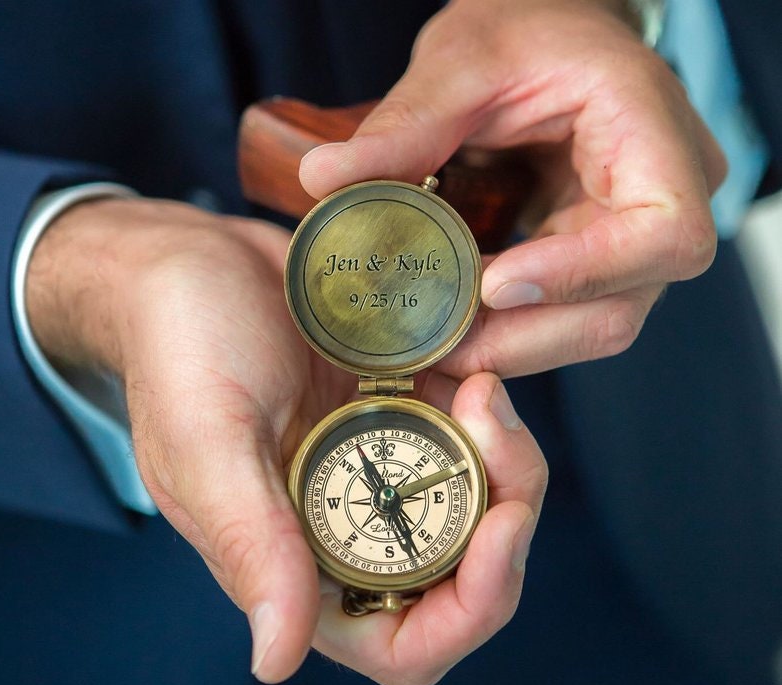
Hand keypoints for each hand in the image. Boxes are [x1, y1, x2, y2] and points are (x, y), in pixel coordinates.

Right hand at [26, 197, 546, 684]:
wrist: (195, 262)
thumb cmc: (180, 351)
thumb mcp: (208, 446)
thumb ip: (250, 546)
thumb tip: (277, 662)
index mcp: (298, 561)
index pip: (404, 644)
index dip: (470, 611)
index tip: (501, 528)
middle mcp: (349, 527)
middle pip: (468, 572)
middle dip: (508, 517)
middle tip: (501, 436)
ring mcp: (382, 470)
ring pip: (484, 502)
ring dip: (506, 457)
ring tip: (485, 391)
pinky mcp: (400, 414)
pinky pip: (474, 435)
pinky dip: (491, 412)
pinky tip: (477, 367)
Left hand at [300, 0, 726, 376]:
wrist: (549, 46)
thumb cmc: (527, 32)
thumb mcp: (465, 60)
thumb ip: (406, 123)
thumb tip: (322, 178)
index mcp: (652, 132)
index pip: (663, 235)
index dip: (585, 273)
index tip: (496, 285)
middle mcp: (664, 199)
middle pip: (618, 309)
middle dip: (524, 338)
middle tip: (436, 346)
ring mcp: (636, 242)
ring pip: (592, 329)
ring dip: (511, 348)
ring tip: (435, 346)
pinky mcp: (601, 266)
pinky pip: (565, 321)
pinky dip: (511, 336)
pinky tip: (456, 333)